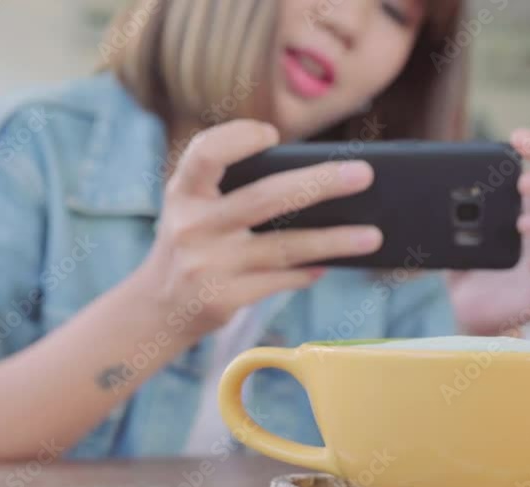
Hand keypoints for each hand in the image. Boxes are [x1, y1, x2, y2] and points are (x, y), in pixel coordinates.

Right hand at [136, 119, 382, 339]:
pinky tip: (331, 264)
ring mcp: (207, 265)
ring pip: (284, 247)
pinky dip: (308, 271)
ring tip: (373, 235)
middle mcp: (192, 226)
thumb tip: (319, 186)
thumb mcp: (195, 208)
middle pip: (264, 198)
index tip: (272, 135)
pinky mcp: (223, 299)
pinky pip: (279, 281)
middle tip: (364, 174)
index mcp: (183, 192)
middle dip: (319, 184)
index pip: (205, 154)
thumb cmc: (193, 243)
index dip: (237, 138)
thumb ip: (234, 190)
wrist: (156, 308)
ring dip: (334, 240)